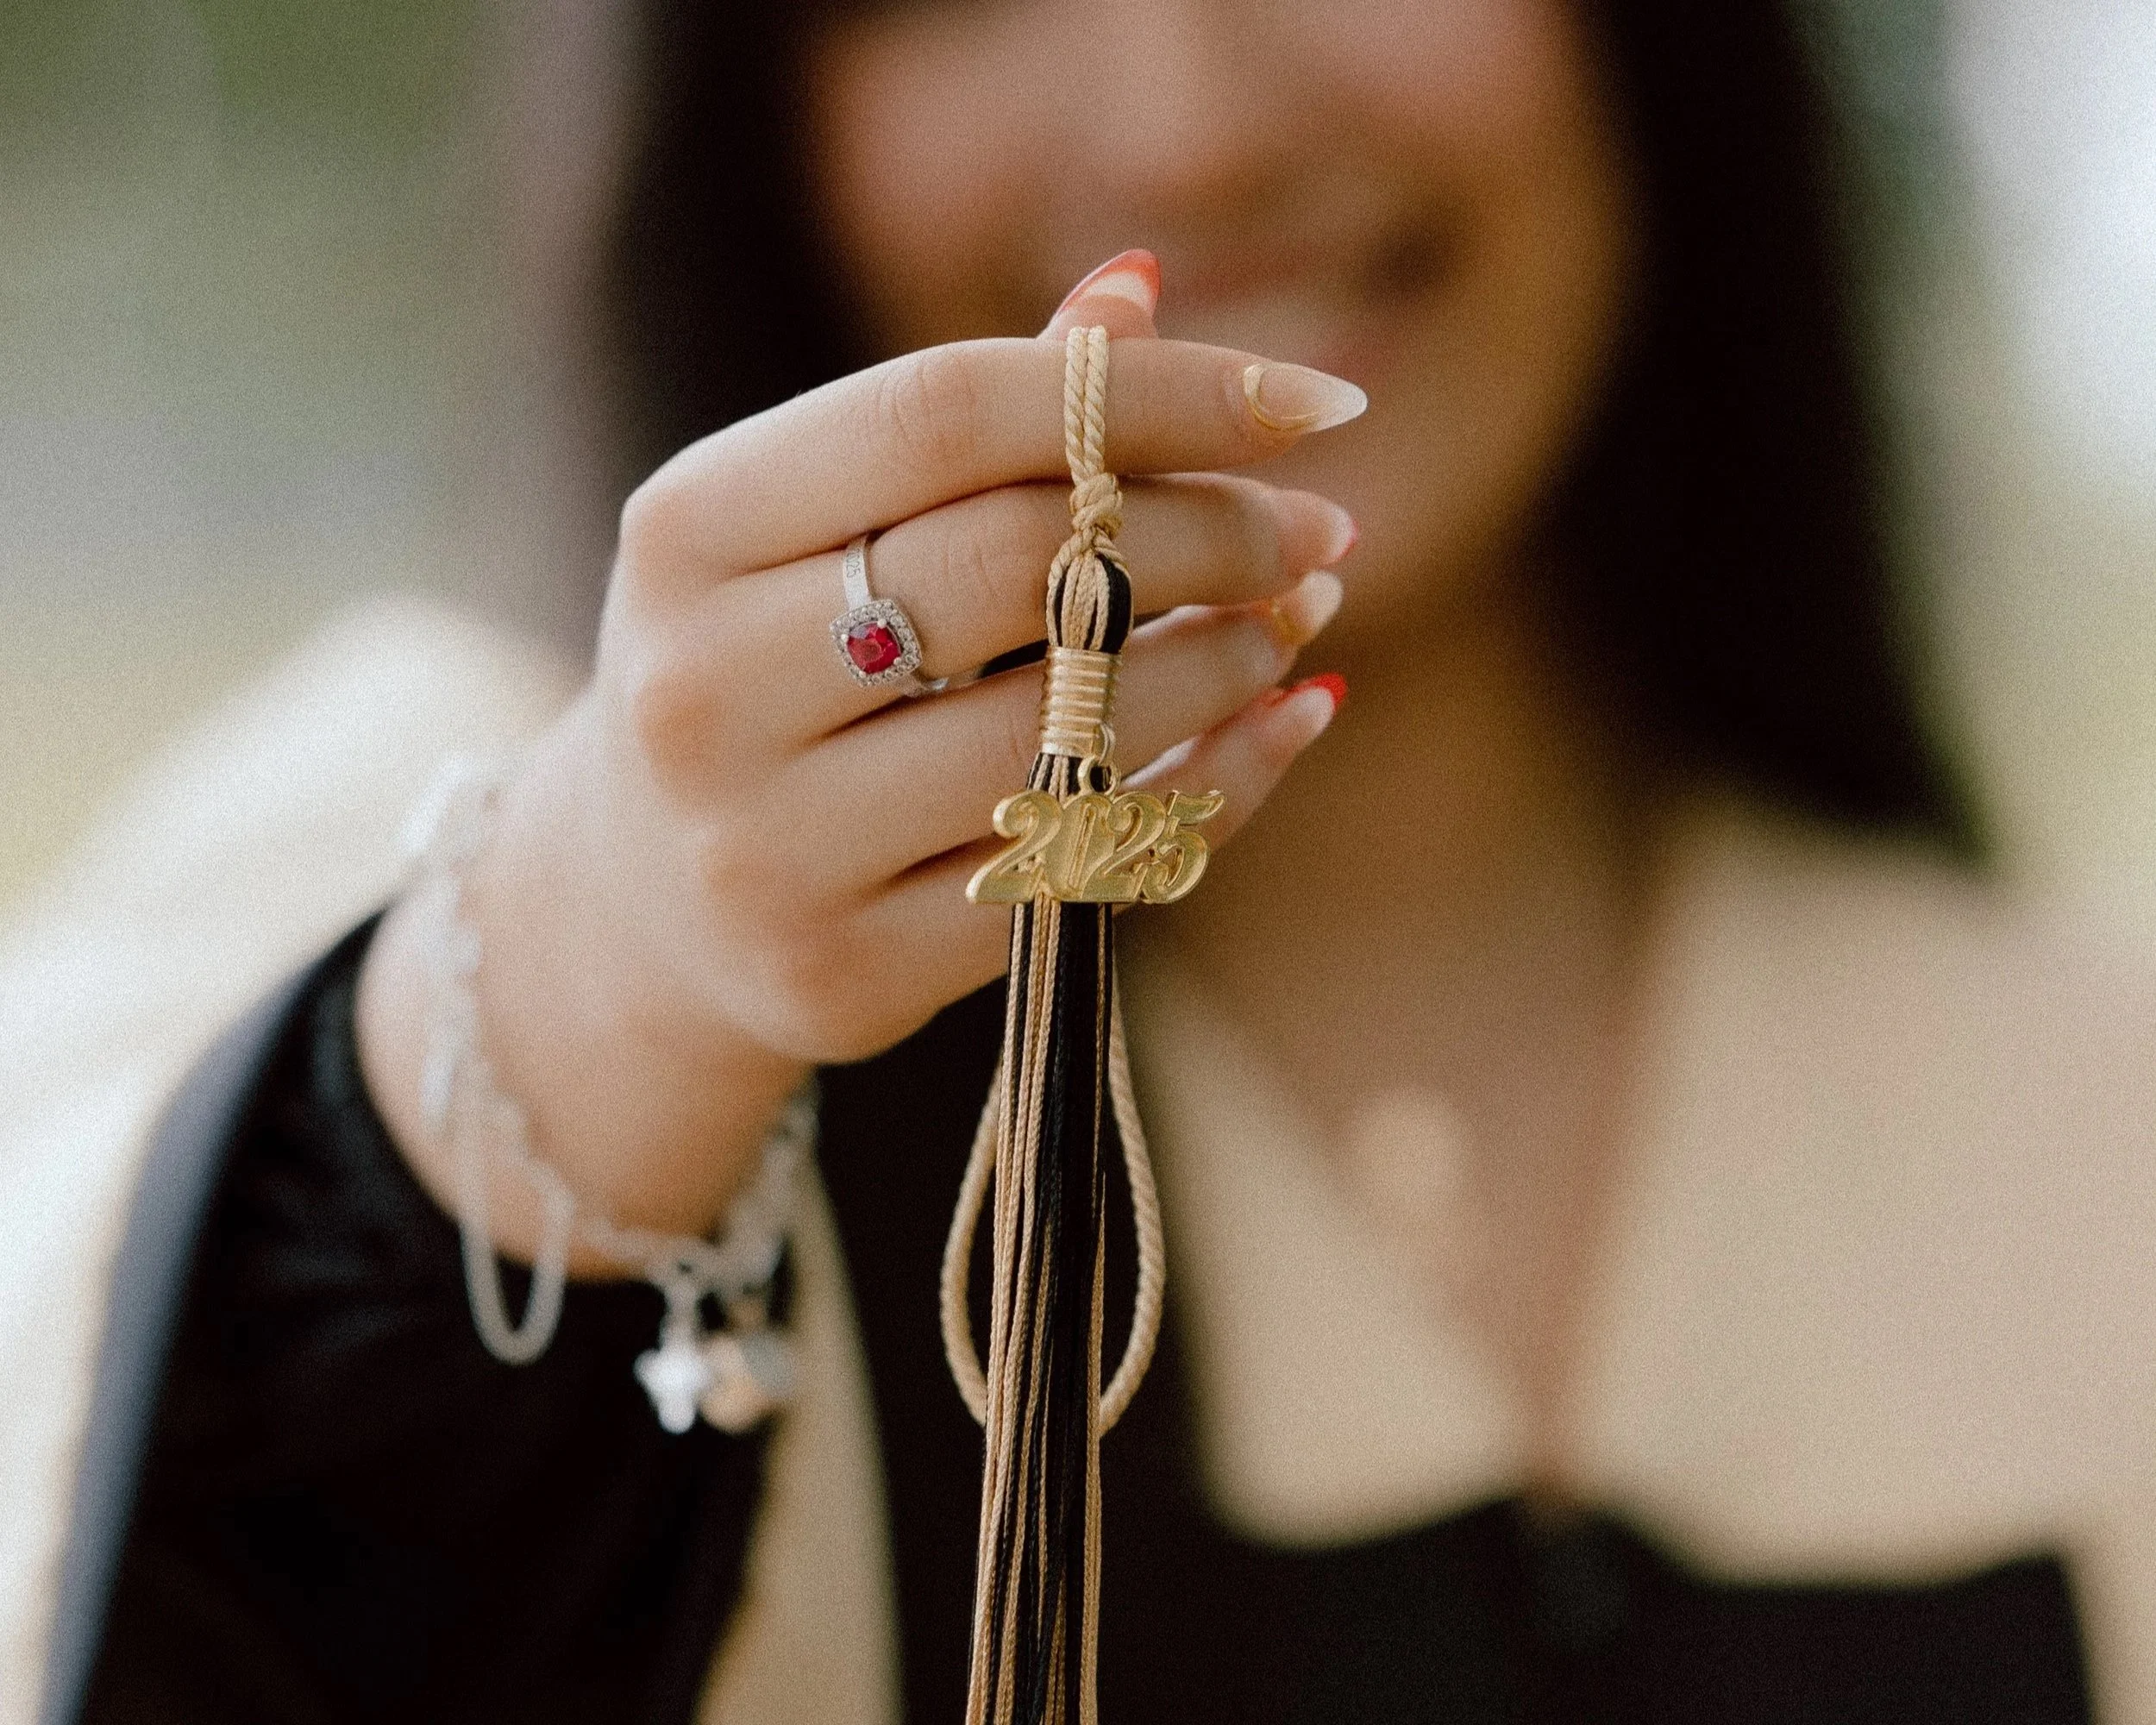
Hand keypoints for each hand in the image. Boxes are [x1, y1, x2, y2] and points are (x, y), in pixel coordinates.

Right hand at [357, 253, 1362, 1255]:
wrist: (640, 908)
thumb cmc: (768, 672)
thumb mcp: (813, 528)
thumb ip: (965, 423)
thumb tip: (1135, 292)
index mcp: (689, 530)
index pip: (949, 410)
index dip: (1150, 395)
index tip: (1311, 404)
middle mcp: (705, 690)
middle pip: (1021, 565)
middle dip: (1211, 536)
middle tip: (1315, 532)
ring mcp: (767, 848)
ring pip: (1067, 737)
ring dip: (1226, 665)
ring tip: (1293, 618)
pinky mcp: (842, 971)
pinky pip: (1080, 870)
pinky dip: (1213, 791)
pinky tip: (1276, 724)